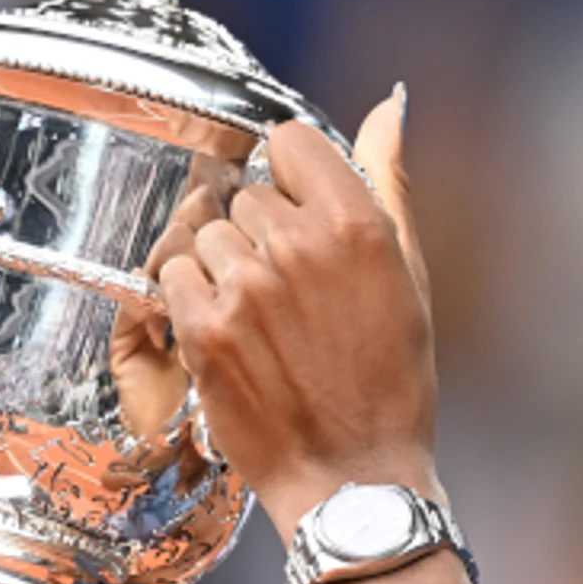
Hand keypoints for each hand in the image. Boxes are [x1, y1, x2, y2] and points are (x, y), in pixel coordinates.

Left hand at [157, 90, 435, 531]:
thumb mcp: (409, 276)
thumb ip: (389, 179)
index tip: (301, 214)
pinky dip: (192, 300)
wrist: (354, 480)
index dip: (292, 177)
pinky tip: (232, 337)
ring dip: (225, 268)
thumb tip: (389, 103)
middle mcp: (299, 245)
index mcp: (358, 224)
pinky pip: (173, 275)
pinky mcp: (203, 329)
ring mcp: (246, 287)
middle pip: (248, 194)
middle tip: (291, 295)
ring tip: (263, 322)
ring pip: (207, 233)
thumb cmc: (391, 383)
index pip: (289, 142)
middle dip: (262, 233)